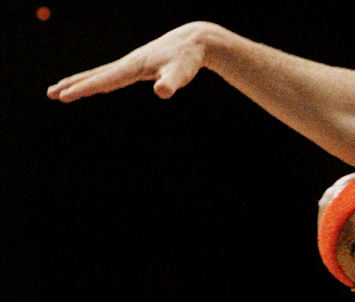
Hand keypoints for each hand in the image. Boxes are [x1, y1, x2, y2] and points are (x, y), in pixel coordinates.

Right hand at [47, 21, 213, 101]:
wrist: (194, 41)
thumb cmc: (188, 59)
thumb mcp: (181, 73)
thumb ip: (171, 83)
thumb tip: (162, 92)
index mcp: (132, 67)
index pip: (103, 80)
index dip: (84, 89)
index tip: (64, 97)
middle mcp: (128, 64)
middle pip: (95, 75)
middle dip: (73, 85)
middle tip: (51, 94)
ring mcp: (132, 64)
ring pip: (101, 74)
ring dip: (81, 82)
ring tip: (62, 90)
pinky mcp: (139, 66)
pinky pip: (112, 75)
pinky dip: (98, 80)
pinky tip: (96, 86)